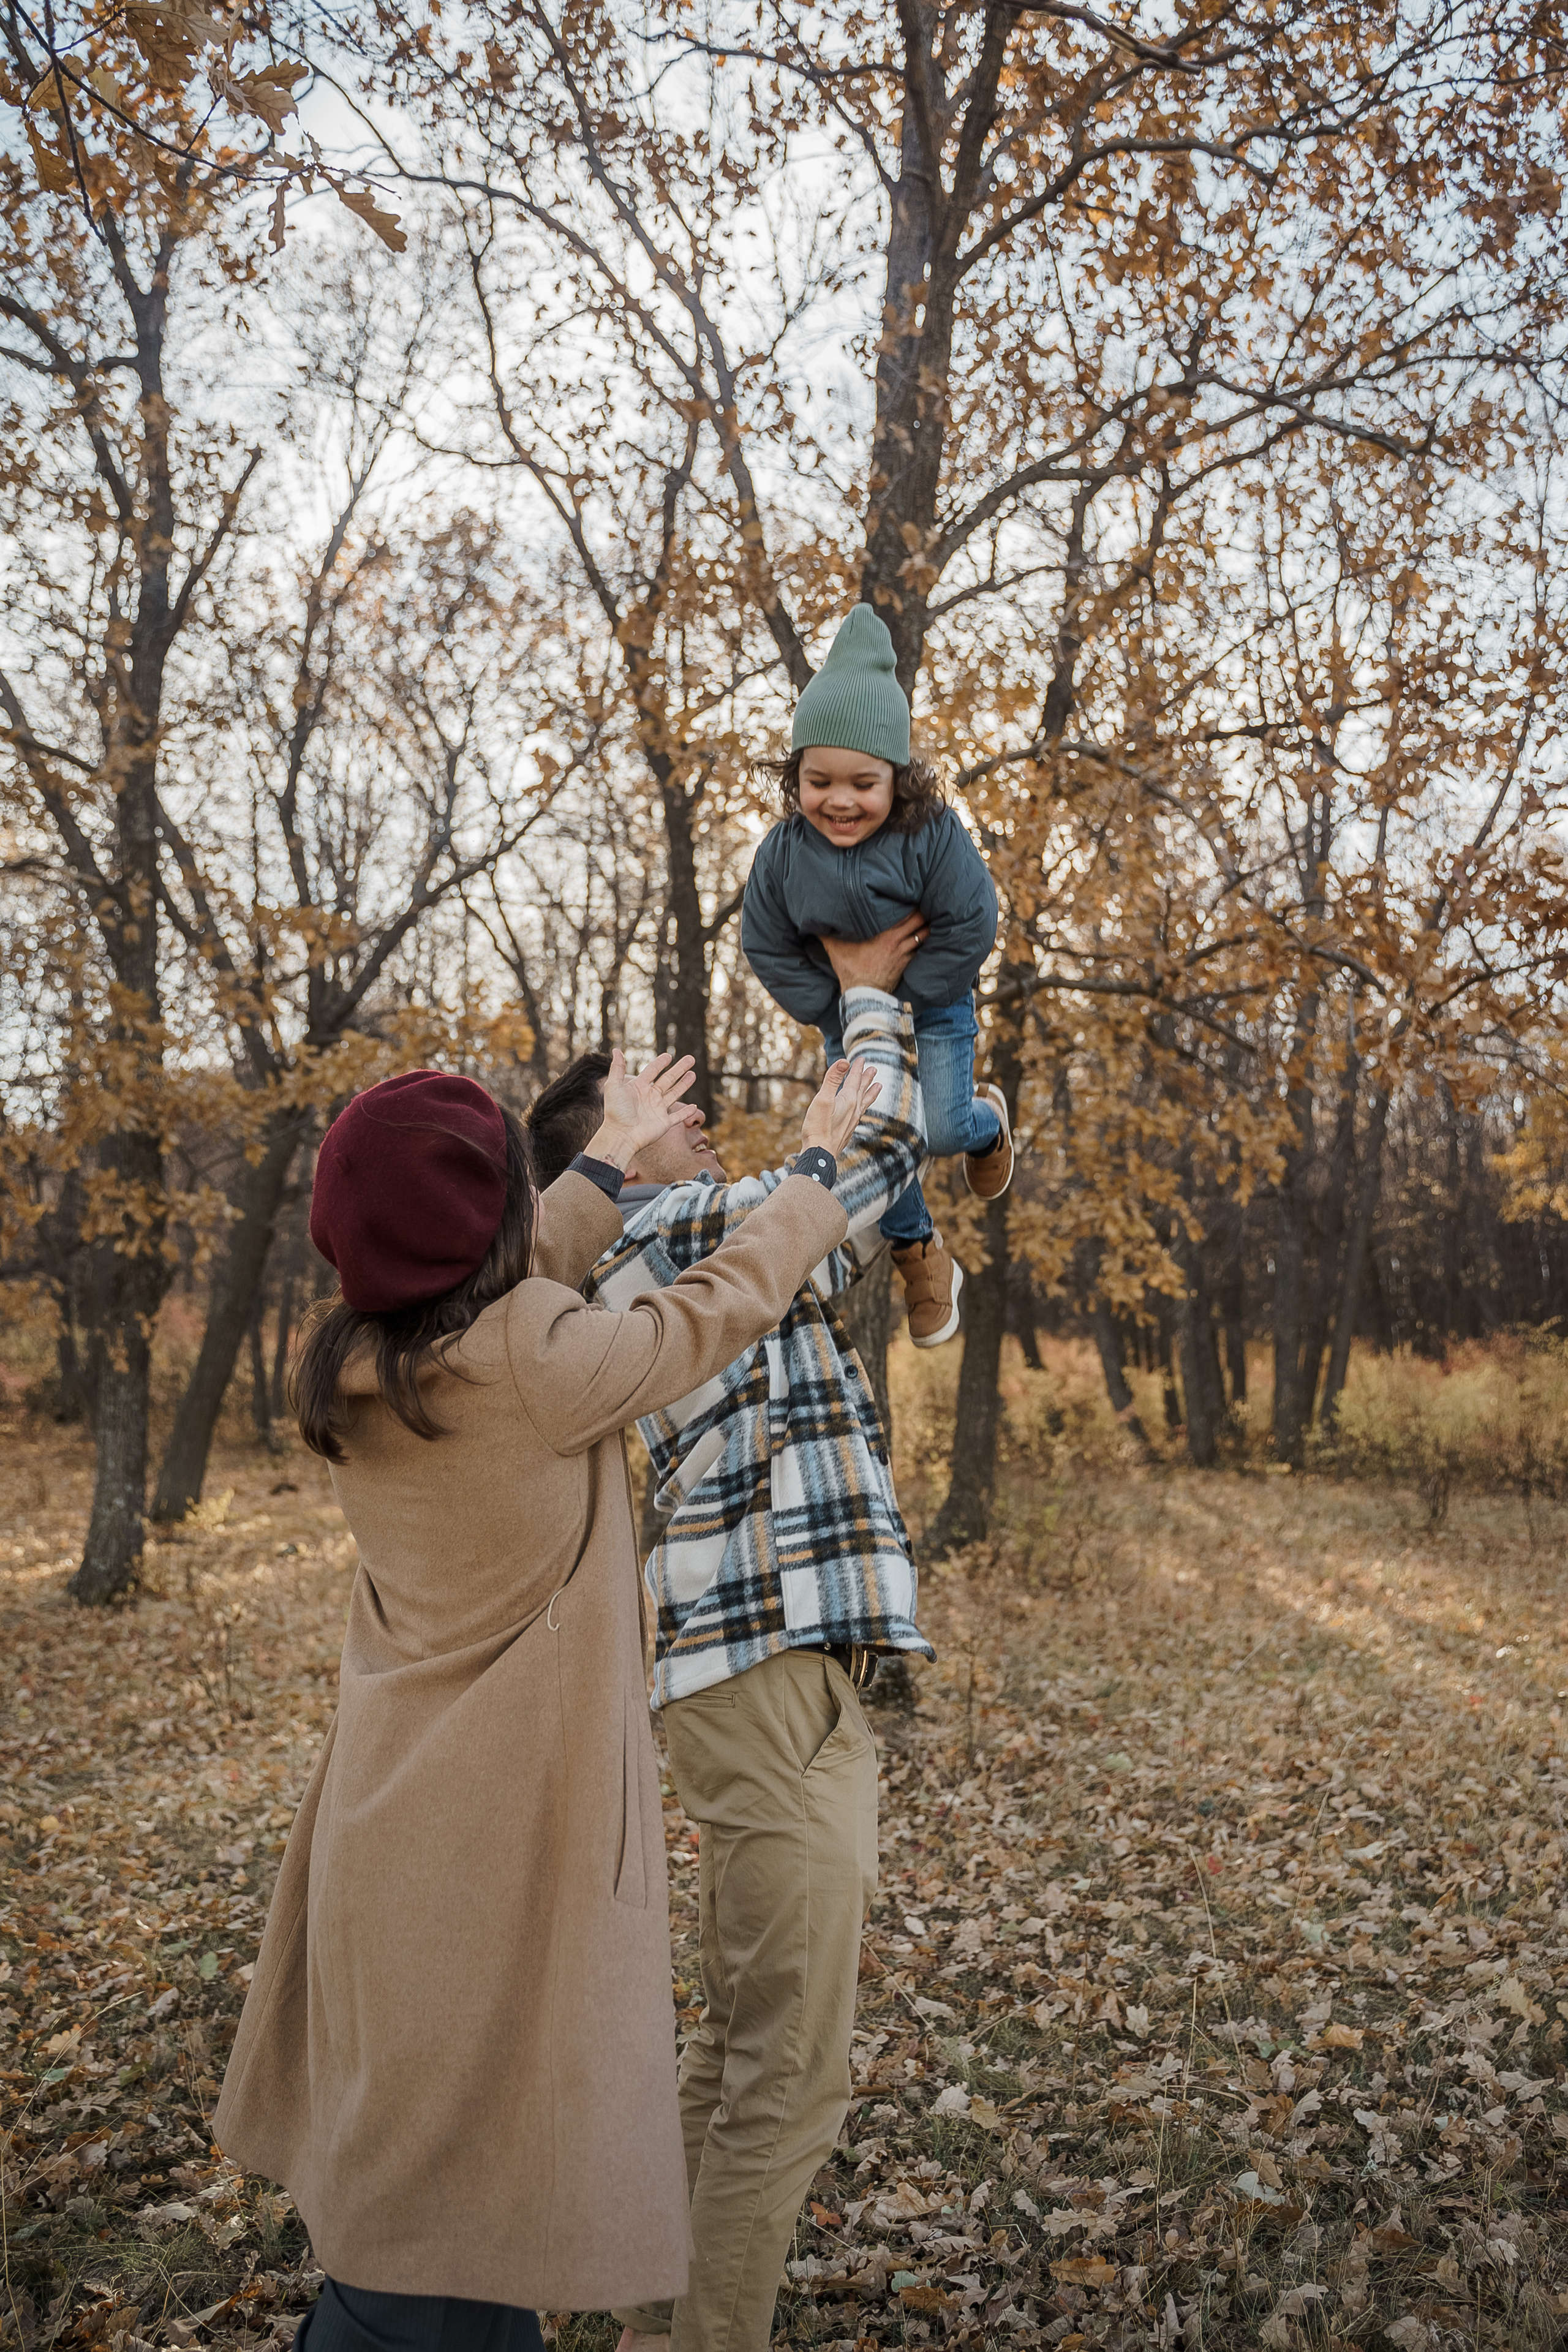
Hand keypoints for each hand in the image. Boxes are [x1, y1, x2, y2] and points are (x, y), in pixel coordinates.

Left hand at [587, 1050, 697, 1170]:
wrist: (621, 1135)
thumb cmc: (615, 1112)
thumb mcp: (613, 1086)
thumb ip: (617, 1068)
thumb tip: (616, 1049)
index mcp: (639, 1088)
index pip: (652, 1071)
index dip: (660, 1063)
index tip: (669, 1056)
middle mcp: (650, 1097)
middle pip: (668, 1080)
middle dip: (679, 1069)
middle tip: (690, 1059)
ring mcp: (658, 1110)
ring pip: (675, 1094)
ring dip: (684, 1084)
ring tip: (693, 1074)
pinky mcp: (664, 1123)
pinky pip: (678, 1116)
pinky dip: (686, 1113)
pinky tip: (694, 1107)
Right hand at [800, 1056, 881, 1157]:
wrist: (820, 1154)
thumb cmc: (818, 1127)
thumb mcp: (823, 1099)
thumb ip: (833, 1079)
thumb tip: (844, 1061)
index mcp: (848, 1100)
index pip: (854, 1080)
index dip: (857, 1068)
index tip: (861, 1059)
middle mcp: (854, 1110)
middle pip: (862, 1090)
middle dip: (867, 1078)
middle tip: (874, 1069)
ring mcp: (852, 1121)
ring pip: (864, 1102)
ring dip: (870, 1092)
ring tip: (878, 1086)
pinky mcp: (848, 1130)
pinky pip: (860, 1113)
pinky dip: (863, 1106)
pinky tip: (861, 1110)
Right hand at [817, 911, 927, 996]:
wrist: (863, 995)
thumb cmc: (850, 970)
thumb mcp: (836, 948)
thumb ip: (827, 933)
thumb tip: (814, 923)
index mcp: (886, 936)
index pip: (906, 916)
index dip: (913, 905)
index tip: (914, 895)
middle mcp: (898, 944)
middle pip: (919, 923)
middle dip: (924, 912)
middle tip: (927, 902)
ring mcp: (904, 956)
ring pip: (923, 937)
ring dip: (927, 927)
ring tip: (930, 918)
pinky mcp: (905, 966)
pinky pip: (919, 951)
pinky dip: (923, 943)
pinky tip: (926, 938)